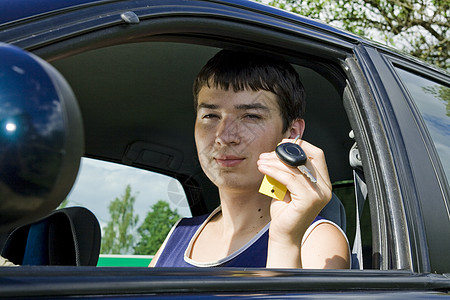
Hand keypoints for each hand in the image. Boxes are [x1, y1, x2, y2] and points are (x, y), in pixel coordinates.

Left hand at [257, 138, 331, 263]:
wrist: (284, 235)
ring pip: (295, 168)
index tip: (282, 144)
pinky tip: (263, 169)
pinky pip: (290, 178)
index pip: (317, 155)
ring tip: (261, 162)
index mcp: (323, 182)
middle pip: (306, 158)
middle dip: (283, 153)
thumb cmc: (285, 212)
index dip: (301, 145)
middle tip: (266, 155)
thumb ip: (288, 171)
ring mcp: (319, 194)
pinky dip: (274, 171)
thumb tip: (278, 153)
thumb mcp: (287, 186)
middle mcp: (325, 188)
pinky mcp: (309, 200)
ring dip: (275, 162)